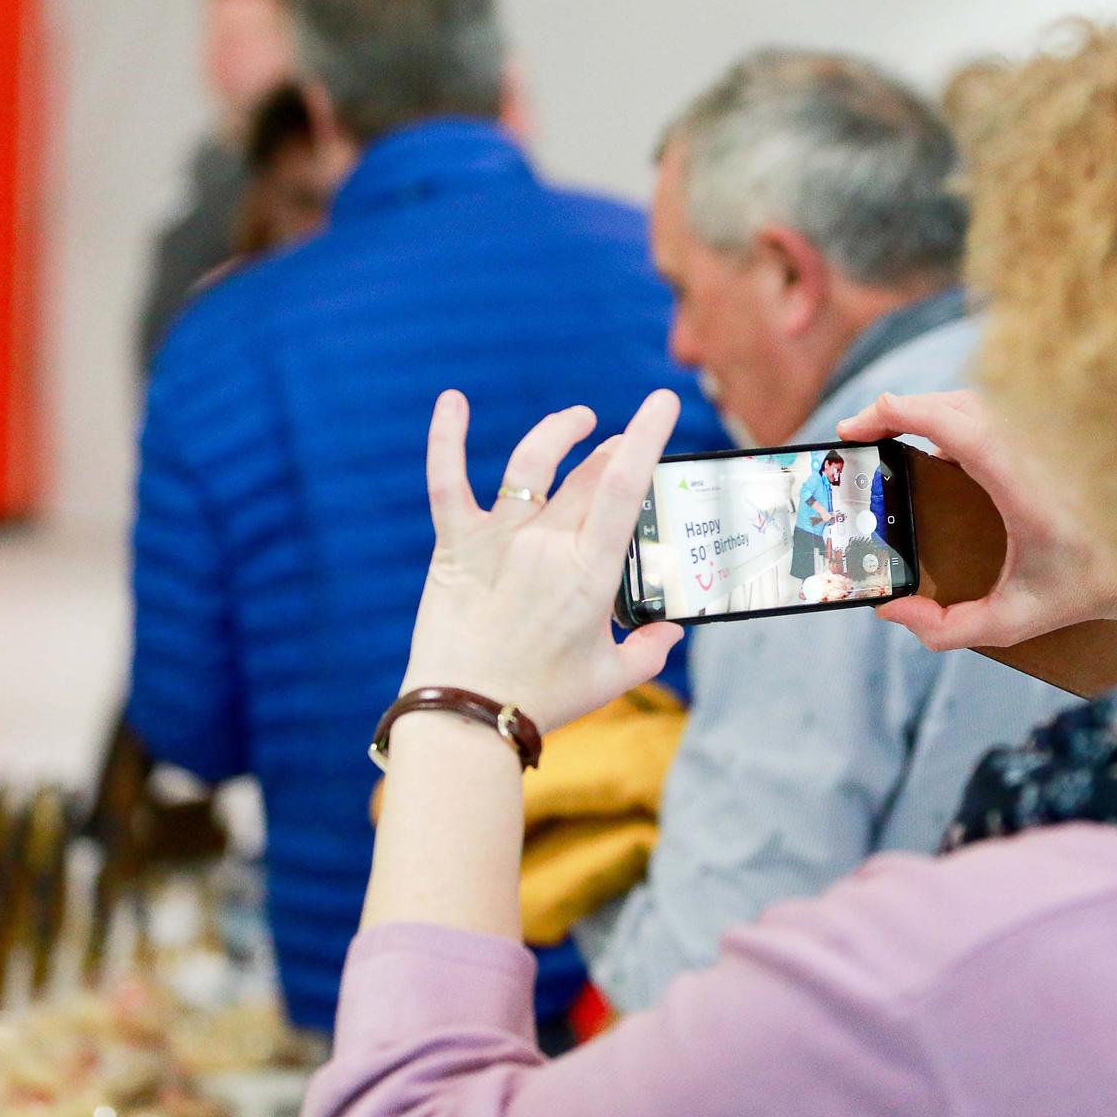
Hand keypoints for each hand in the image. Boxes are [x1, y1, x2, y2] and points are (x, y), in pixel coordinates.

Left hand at [401, 389, 684, 732]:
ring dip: (560, 431)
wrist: (467, 715)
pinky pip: (447, 481)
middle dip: (614, 450)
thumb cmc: (542, 699)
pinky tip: (450, 401)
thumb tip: (671, 632)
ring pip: (532, 463)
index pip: (625, 487)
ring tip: (578, 419)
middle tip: (623, 445)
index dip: (645, 436)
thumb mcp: (611, 678)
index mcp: (591, 571)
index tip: (659, 402)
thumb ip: (650, 651)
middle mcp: (547, 543)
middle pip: (588, 474)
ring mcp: (499, 539)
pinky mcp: (456, 545)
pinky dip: (446, 438)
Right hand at [838, 390, 1116, 652]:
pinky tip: (933, 442)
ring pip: (972, 400)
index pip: (957, 424)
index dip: (903, 412)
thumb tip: (891, 608)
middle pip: (953, 403)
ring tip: (887, 433)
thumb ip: (946, 629)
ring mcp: (1044, 435)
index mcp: (1022, 484)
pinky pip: (992, 410)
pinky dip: (954, 415)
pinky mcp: (1049, 433)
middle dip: (898, 409)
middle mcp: (1034, 448)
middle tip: (858, 433)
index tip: (862, 424)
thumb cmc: (1080, 591)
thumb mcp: (1011, 622)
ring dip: (926, 409)